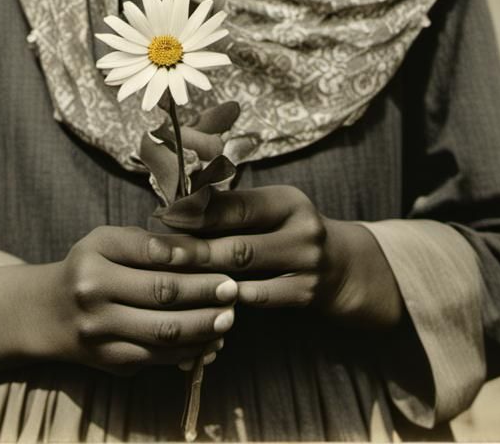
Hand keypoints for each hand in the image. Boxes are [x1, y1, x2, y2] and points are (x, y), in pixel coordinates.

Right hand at [0, 225, 236, 375]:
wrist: (47, 313)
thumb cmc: (89, 266)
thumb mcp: (108, 241)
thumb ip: (149, 243)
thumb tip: (201, 248)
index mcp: (96, 256)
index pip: (150, 254)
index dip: (190, 256)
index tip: (221, 257)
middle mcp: (93, 295)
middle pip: (161, 295)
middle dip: (204, 293)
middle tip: (233, 289)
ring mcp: (100, 334)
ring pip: (163, 332)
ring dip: (203, 326)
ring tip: (229, 317)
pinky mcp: (110, 362)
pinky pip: (158, 358)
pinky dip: (189, 350)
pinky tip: (211, 340)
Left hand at [158, 186, 403, 328]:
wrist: (342, 268)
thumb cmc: (291, 232)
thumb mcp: (273, 210)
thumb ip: (236, 208)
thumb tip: (181, 203)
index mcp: (288, 201)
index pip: (237, 205)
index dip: (198, 211)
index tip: (164, 215)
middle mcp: (301, 230)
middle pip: (237, 242)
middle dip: (192, 248)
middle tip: (157, 251)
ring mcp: (306, 265)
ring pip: (244, 272)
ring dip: (204, 275)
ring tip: (170, 275)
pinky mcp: (305, 296)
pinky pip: (257, 299)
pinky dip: (227, 298)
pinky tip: (200, 298)